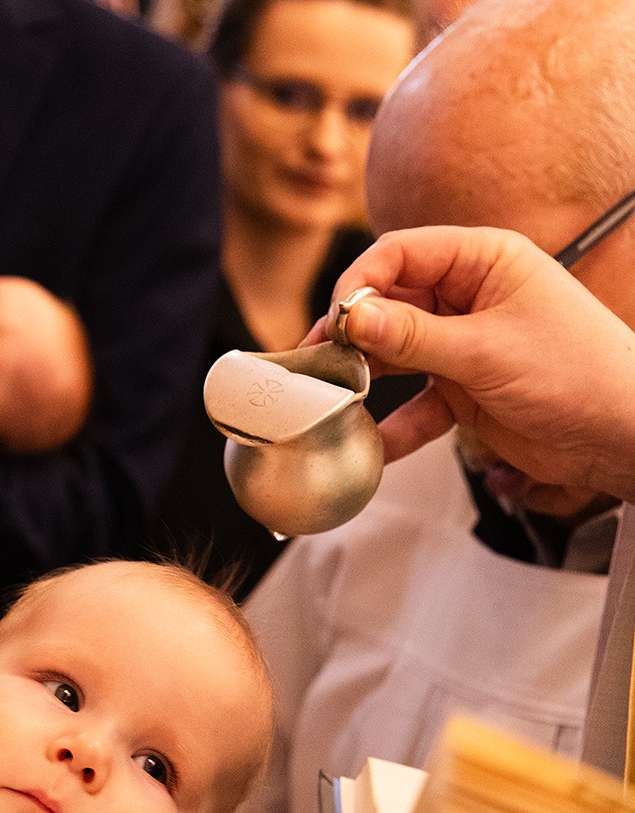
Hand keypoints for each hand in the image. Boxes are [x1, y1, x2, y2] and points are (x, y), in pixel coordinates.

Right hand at [308, 226, 634, 500]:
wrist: (620, 435)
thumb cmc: (580, 374)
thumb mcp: (487, 350)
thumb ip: (413, 336)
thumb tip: (352, 317)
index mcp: (484, 261)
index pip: (401, 255)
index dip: (360, 284)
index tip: (334, 322)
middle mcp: (470, 297)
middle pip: (389, 305)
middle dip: (352, 336)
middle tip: (319, 365)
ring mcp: (463, 345)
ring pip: (394, 356)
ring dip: (365, 382)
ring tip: (332, 403)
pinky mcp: (463, 390)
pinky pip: (414, 405)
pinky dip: (393, 427)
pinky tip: (372, 446)